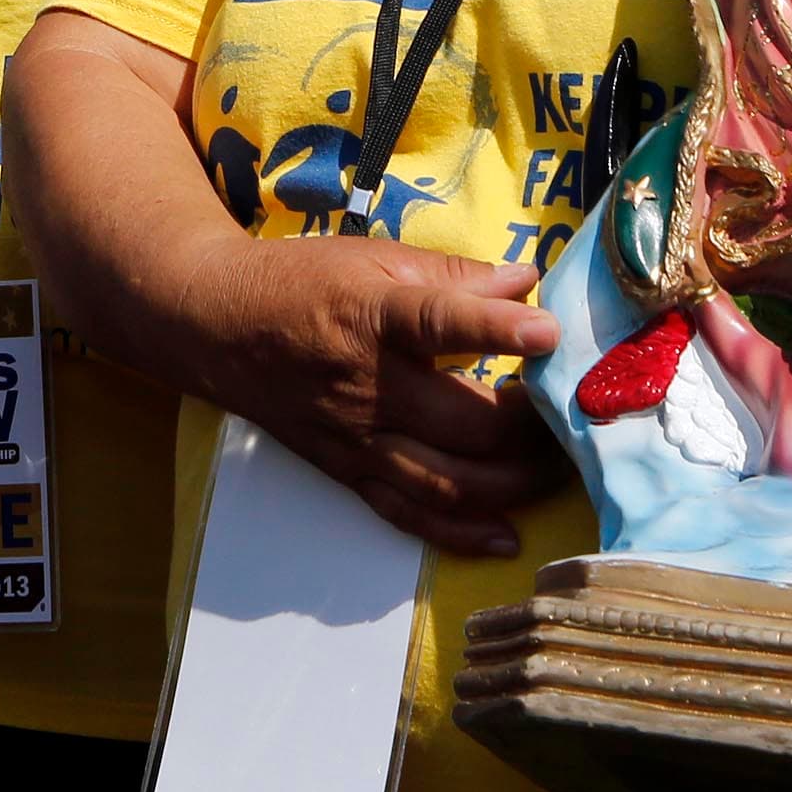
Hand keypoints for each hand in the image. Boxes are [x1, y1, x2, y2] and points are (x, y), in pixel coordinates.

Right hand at [184, 234, 568, 554]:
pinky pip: (407, 514)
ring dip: (514, 483)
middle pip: (464, 423)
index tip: (550, 331)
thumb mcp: (373, 256)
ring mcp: (357, 438)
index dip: (496, 328)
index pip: (439, 322)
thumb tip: (528, 283)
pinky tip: (506, 535)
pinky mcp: (346, 471)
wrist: (217, 325)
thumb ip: (454, 273)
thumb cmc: (302, 282)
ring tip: (558, 467)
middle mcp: (367, 386)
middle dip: (533, 427)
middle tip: (574, 414)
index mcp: (372, 316)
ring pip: (447, 481)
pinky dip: (459, 532)